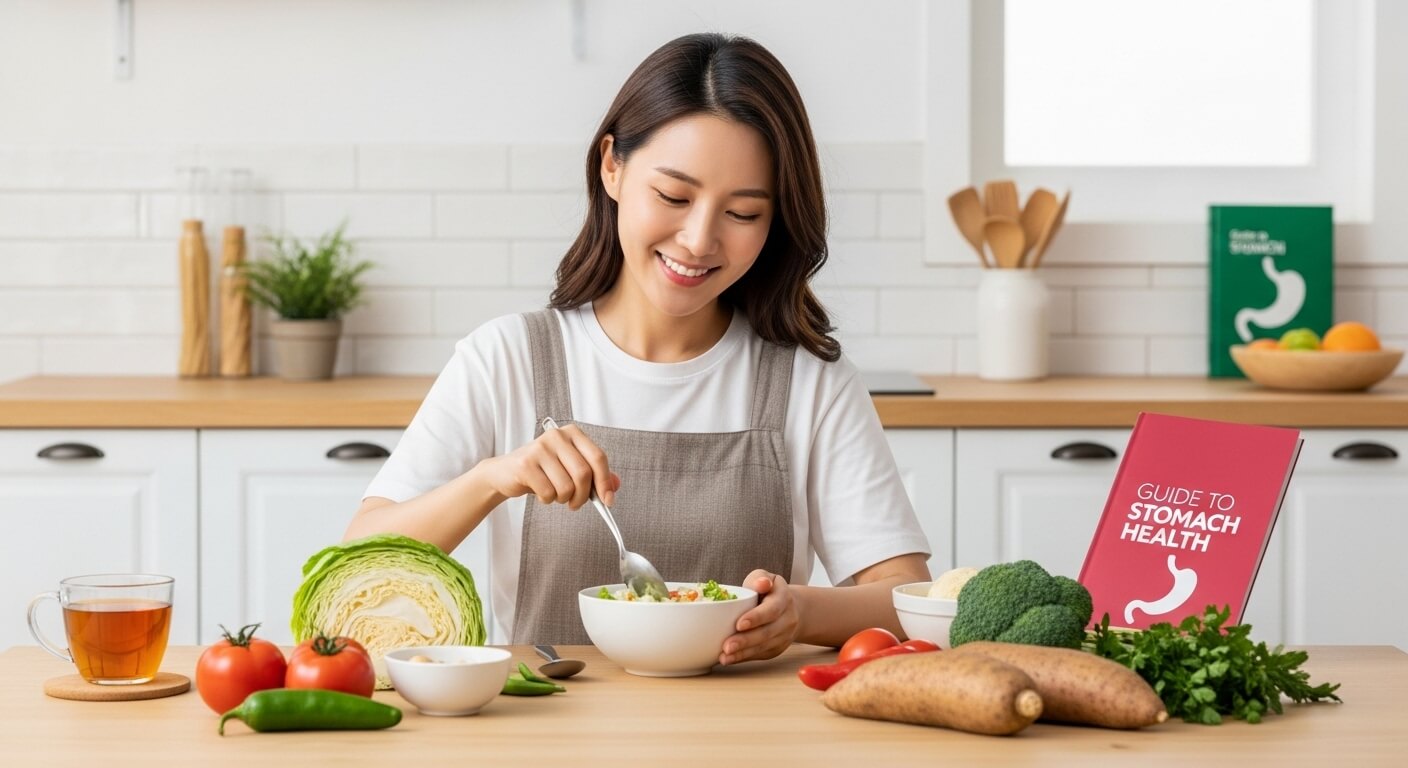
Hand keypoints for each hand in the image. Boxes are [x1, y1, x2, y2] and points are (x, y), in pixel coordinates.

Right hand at [476, 423, 619, 509]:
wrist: (505, 472)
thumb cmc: (543, 471)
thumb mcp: (570, 469)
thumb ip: (594, 475)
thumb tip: (615, 485)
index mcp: (572, 433)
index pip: (598, 457)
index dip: (605, 482)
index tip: (608, 501)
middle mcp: (557, 436)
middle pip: (583, 473)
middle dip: (583, 496)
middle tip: (576, 504)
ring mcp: (539, 448)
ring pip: (566, 486)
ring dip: (563, 499)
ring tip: (555, 494)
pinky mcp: (525, 464)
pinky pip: (548, 492)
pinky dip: (548, 500)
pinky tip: (540, 492)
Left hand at [719, 570, 799, 664]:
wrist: (791, 609)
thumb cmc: (770, 591)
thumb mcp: (765, 577)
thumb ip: (760, 578)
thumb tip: (761, 583)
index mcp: (784, 599)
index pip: (771, 610)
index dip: (756, 618)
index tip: (739, 624)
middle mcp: (787, 620)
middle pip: (767, 632)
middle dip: (746, 640)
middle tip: (727, 646)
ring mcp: (784, 636)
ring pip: (763, 647)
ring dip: (743, 653)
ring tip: (725, 656)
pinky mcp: (776, 649)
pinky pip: (760, 654)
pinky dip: (744, 657)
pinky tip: (729, 659)